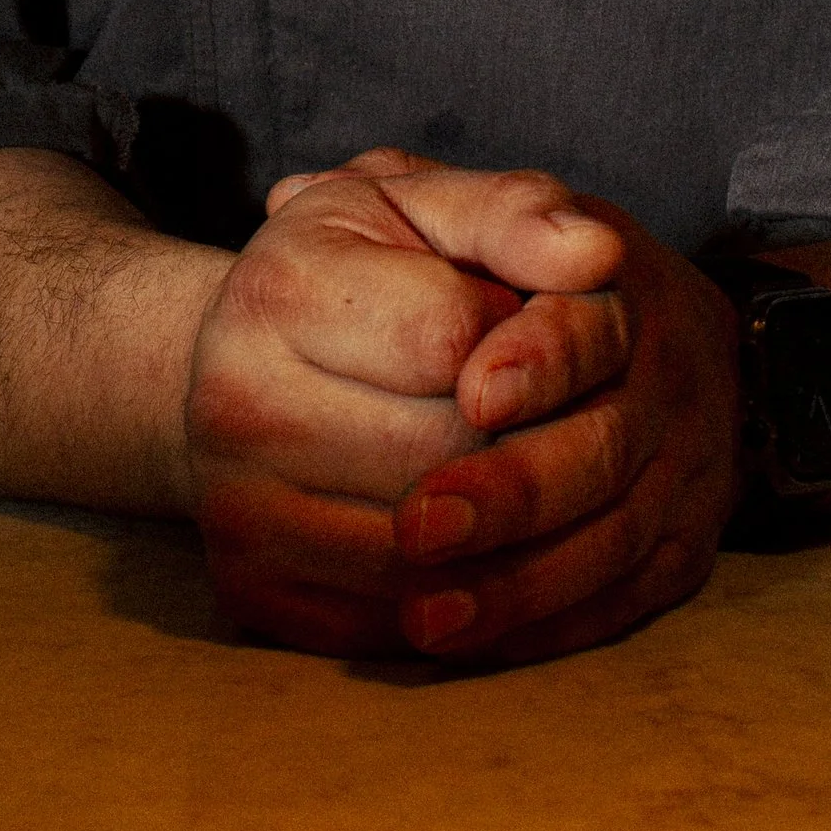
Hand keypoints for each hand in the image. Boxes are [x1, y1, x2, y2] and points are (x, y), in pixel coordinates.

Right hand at [183, 151, 636, 657]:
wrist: (253, 363)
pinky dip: (466, 596)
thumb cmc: (365, 273)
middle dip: (523, 435)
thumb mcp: (429, 207)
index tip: (516, 322)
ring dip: (510, 527)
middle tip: (532, 411)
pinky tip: (484, 545)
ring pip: (431, 555)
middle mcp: (231, 401)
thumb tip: (599, 255)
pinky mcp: (253, 592)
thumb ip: (516, 215)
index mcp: (278, 286)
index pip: (453, 338)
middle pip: (447, 454)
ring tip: (518, 472)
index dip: (519, 334)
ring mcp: (234, 507)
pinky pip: (398, 623)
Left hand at [381, 174, 745, 668]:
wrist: (595, 321)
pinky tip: (467, 641)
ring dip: (520, 585)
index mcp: (618, 280)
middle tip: (416, 526)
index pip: (590, 326)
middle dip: (513, 494)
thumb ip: (482, 212)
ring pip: (614, 542)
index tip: (475, 390)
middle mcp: (671, 372)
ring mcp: (688, 465)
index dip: (538, 359)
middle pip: (604, 450)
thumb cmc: (477, 262)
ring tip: (426, 614)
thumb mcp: (464, 206)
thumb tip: (527, 234)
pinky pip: (626, 600)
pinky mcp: (683, 544)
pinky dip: (546, 628)